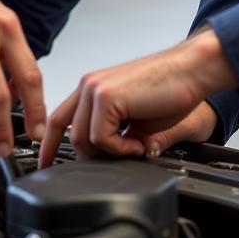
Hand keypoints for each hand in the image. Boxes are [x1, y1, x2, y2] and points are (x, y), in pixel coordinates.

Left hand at [39, 31, 235, 165]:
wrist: (192, 71)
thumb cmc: (171, 91)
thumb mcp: (134, 120)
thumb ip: (111, 136)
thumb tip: (99, 161)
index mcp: (93, 88)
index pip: (59, 119)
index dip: (48, 146)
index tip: (46, 166)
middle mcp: (89, 85)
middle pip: (69, 135)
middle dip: (90, 158)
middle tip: (121, 158)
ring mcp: (95, 88)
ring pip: (82, 139)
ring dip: (110, 153)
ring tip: (136, 147)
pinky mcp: (106, 96)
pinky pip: (100, 138)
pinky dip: (120, 149)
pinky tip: (139, 143)